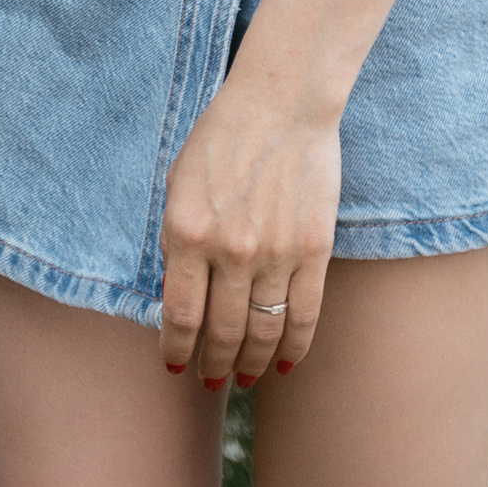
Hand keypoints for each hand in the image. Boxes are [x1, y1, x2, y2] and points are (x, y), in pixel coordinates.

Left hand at [157, 66, 340, 388]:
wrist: (280, 105)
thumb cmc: (220, 138)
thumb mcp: (178, 184)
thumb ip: (177, 240)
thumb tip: (178, 294)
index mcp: (187, 231)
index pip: (179, 315)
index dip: (176, 350)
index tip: (175, 367)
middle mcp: (229, 251)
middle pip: (221, 333)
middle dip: (213, 365)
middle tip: (209, 381)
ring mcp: (275, 255)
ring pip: (262, 333)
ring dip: (250, 363)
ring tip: (242, 378)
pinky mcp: (312, 253)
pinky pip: (304, 318)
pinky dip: (293, 349)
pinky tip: (282, 364)